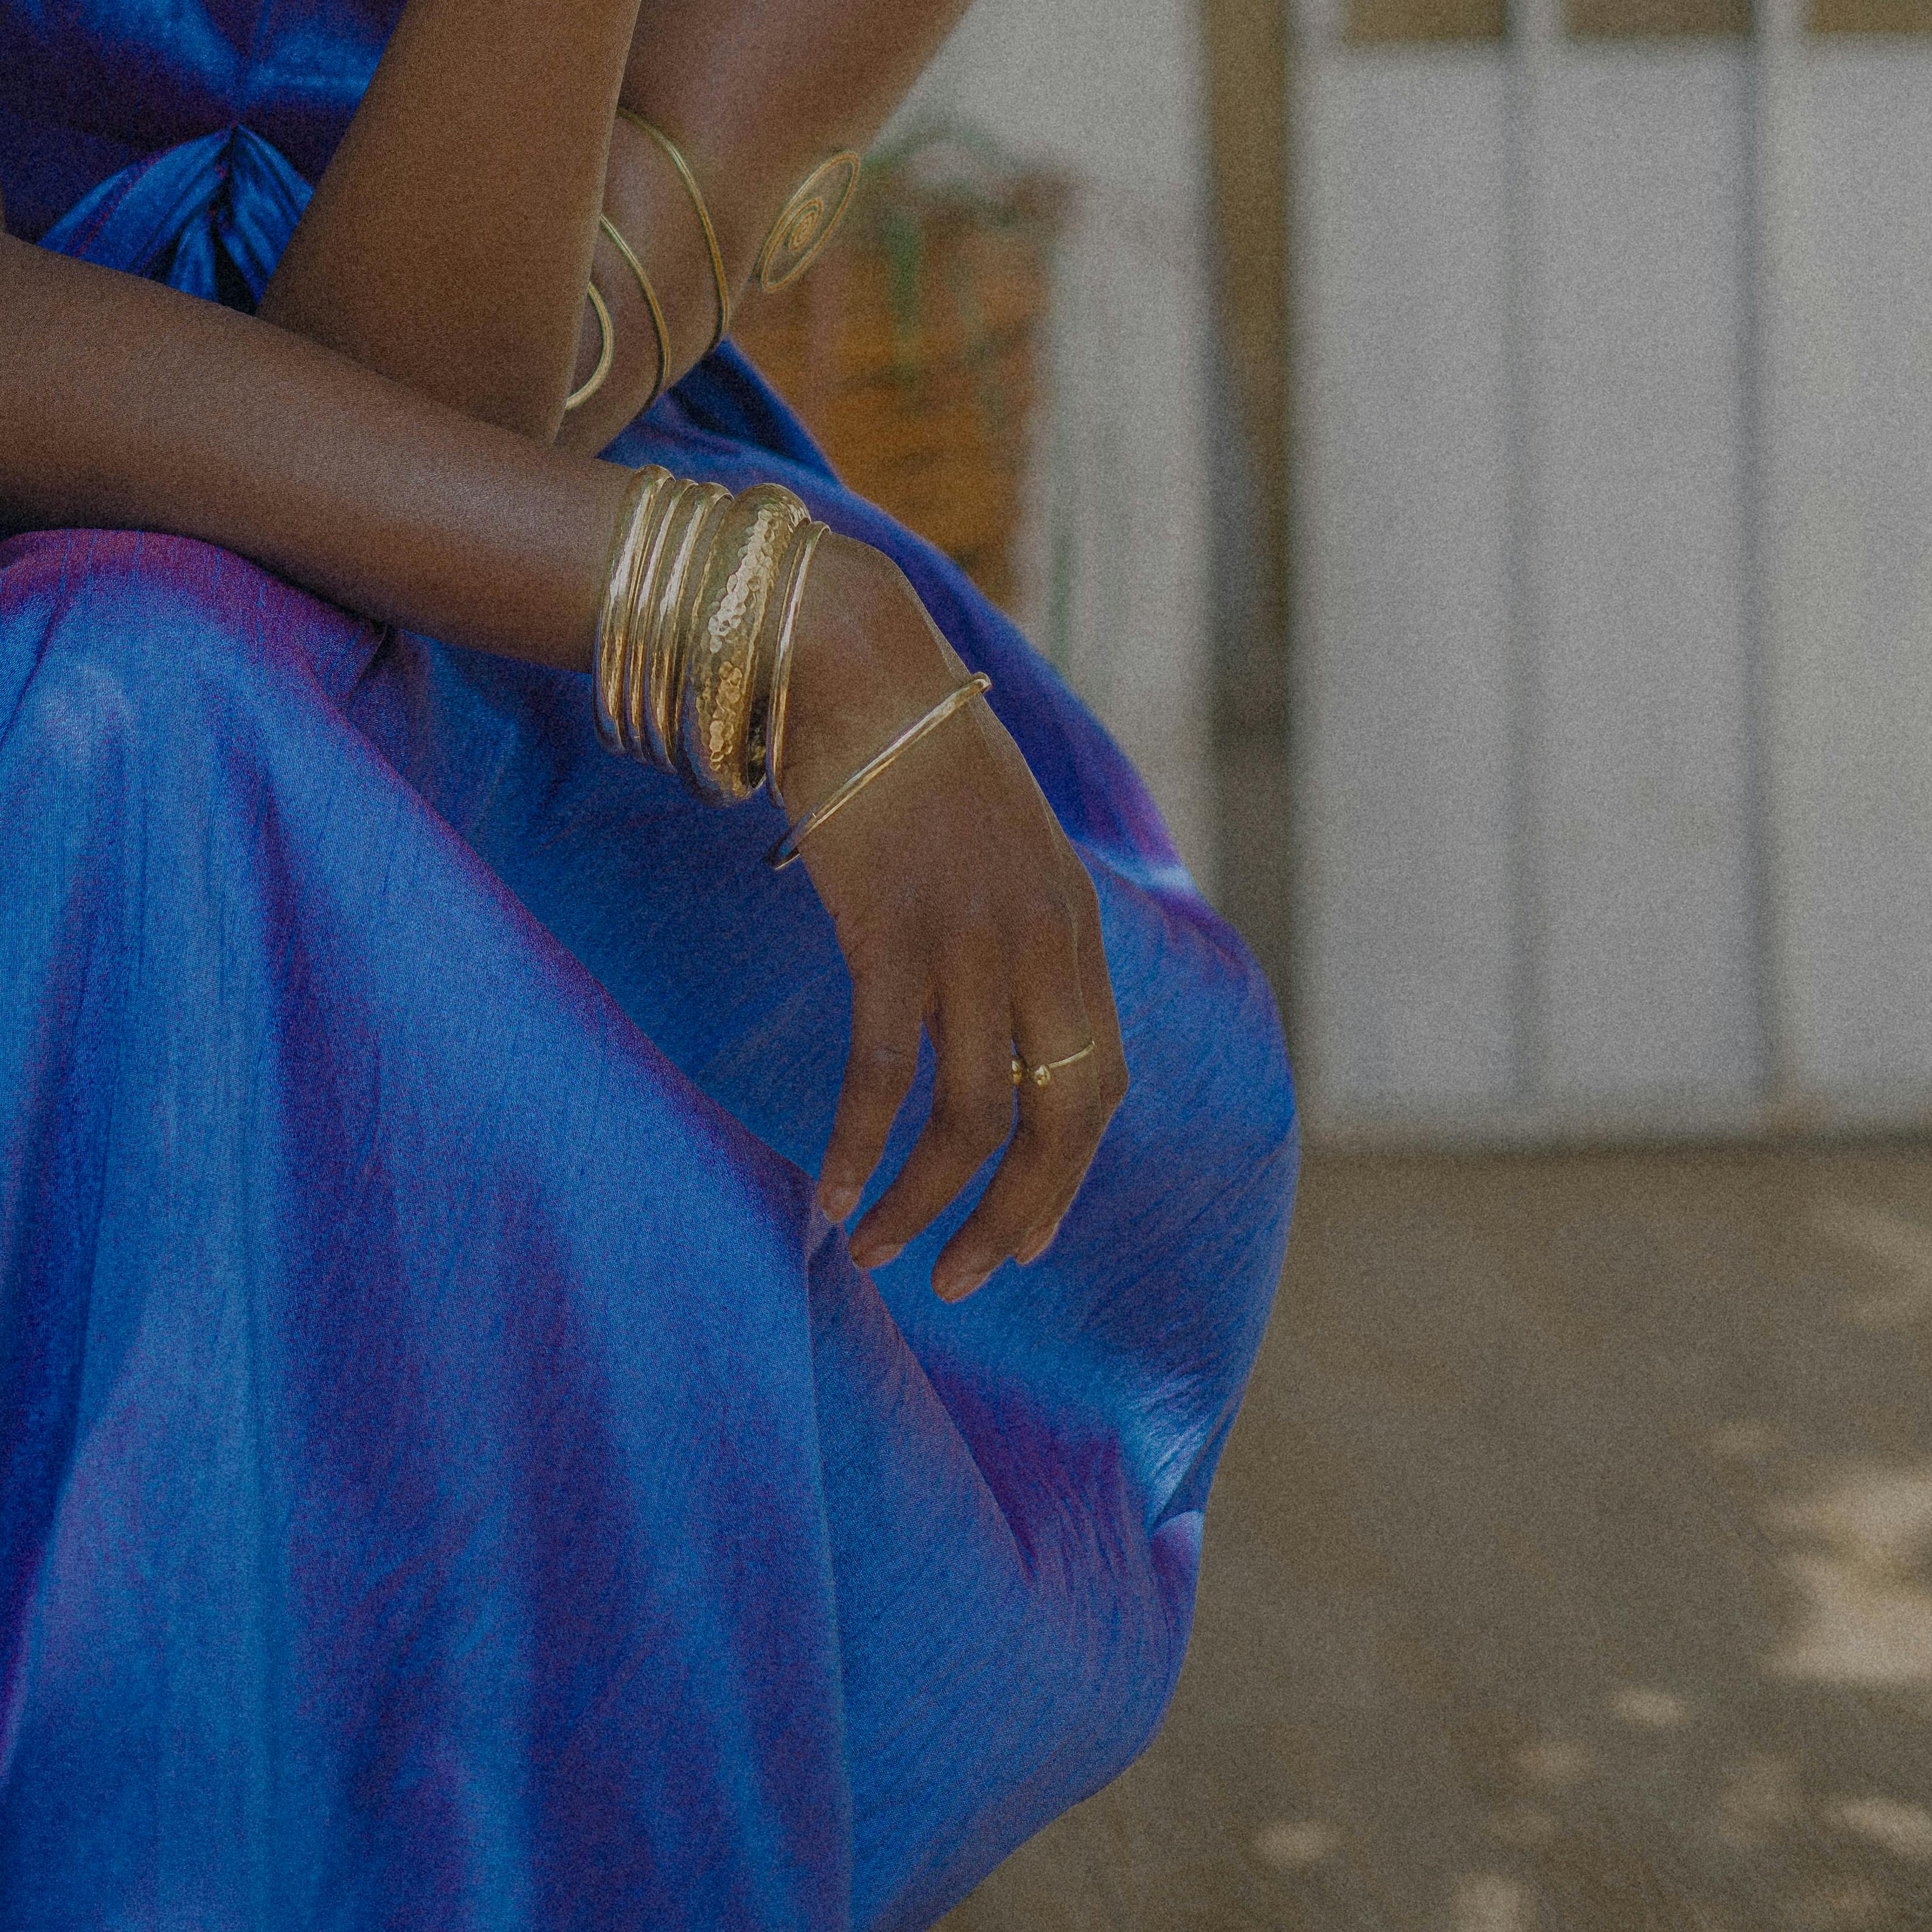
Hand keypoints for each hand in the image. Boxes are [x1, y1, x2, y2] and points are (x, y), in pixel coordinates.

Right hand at [779, 534, 1126, 1296]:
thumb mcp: (992, 834)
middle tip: (962, 1279)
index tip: (1023, 1236)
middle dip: (1015, 1215)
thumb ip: (1007, 915)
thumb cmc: (902, 743)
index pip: (1099, 1080)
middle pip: (1056, 1116)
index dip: (1067, 1173)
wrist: (849, 652)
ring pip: (969, 1111)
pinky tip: (832, 1189)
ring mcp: (969, 932)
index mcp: (1070, 919)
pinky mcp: (891, 925)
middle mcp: (1039, 935)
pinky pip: (886, 1070)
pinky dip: (862, 1145)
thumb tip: (987, 995)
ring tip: (878, 1248)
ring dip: (927, 1199)